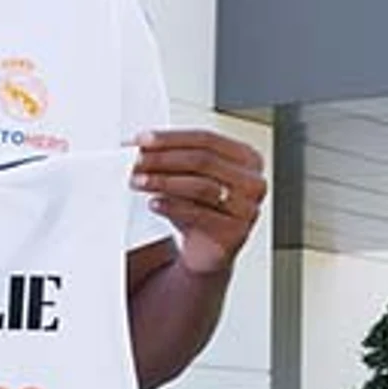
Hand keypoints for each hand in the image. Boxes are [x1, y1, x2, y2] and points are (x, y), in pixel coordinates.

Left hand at [132, 129, 265, 276]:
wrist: (205, 250)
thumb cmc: (198, 209)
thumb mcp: (187, 178)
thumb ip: (171, 158)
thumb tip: (139, 146)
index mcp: (246, 158)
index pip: (206, 139)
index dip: (171, 138)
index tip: (142, 140)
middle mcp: (252, 181)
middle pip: (203, 160)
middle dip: (163, 159)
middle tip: (136, 162)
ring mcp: (247, 207)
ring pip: (201, 186)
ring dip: (163, 181)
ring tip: (139, 181)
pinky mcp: (235, 232)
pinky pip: (199, 214)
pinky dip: (171, 207)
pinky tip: (153, 203)